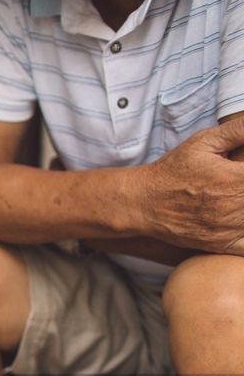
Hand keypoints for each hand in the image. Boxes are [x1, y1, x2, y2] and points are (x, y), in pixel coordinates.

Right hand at [138, 116, 243, 254]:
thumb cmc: (174, 171)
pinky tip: (239, 220)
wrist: (142, 203)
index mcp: (236, 179)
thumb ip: (240, 130)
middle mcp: (235, 206)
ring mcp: (229, 228)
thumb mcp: (205, 141)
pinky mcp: (221, 244)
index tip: (242, 168)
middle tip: (237, 183)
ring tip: (234, 195)